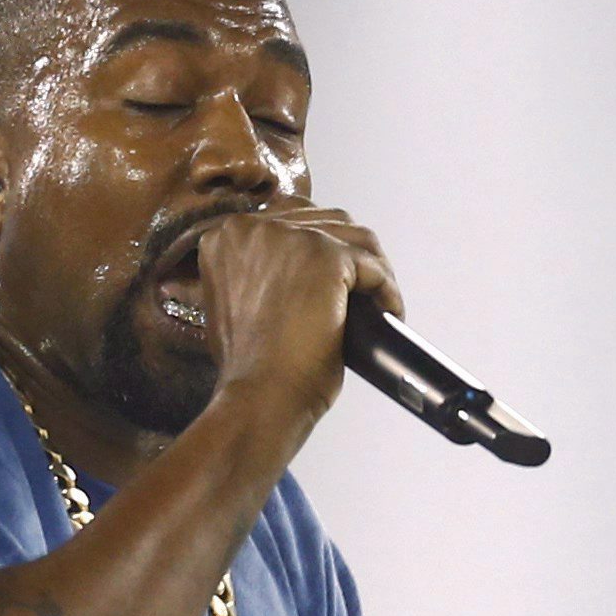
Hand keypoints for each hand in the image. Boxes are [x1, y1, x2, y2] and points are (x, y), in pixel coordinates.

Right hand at [187, 205, 401, 442]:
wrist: (259, 395)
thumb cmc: (249, 366)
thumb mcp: (236, 302)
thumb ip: (259, 271)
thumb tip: (299, 268)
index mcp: (227, 235)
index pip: (292, 219)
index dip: (320, 247)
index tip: (335, 275)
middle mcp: (254, 227)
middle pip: (327, 222)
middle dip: (350, 256)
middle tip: (363, 292)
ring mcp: (291, 238)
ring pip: (356, 239)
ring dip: (373, 270)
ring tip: (378, 304)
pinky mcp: (327, 257)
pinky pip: (373, 266)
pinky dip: (387, 291)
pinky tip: (388, 313)